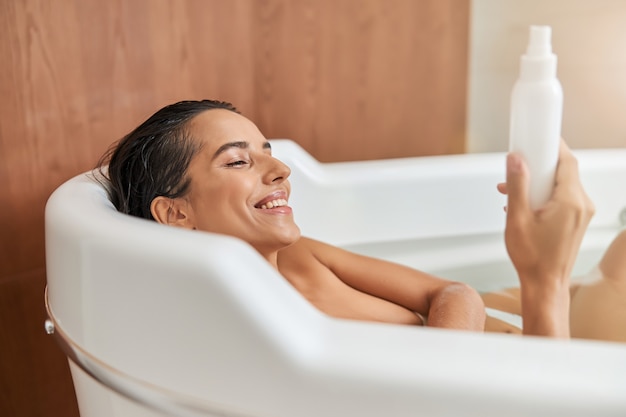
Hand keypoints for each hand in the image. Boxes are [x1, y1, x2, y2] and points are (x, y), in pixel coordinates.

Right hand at [498, 139, 594, 335]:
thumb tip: (515, 159)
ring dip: (539, 182)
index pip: (566, 161)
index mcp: (570, 201)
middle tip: (519, 165)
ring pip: (562, 185)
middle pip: (564, 171)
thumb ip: (517, 185)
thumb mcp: (517, 218)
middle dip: (539, 166)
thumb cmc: (532, 258)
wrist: (545, 285)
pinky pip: (563, 198)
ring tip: (512, 191)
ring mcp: (582, 214)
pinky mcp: (577, 221)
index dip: (553, 146)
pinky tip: (524, 204)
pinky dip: (545, 194)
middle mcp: (581, 205)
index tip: (538, 136)